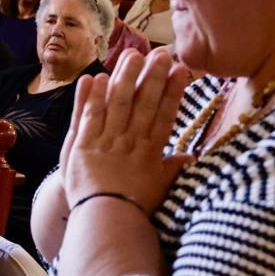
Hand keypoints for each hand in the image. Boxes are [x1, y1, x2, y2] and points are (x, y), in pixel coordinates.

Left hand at [59, 49, 193, 213]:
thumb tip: (193, 158)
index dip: (173, 91)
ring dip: (124, 78)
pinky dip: (91, 97)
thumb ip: (173, 169)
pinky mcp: (82, 146)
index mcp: (150, 152)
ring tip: (132, 55)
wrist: (105, 222)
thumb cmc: (134, 209)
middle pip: (143, 103)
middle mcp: (130, 142)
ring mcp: (106, 142)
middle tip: (161, 53)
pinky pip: (88, 116)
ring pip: (117, 104)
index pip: (165, 115)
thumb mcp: (159, 189)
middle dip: (153, 76)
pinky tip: (95, 78)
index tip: (180, 71)